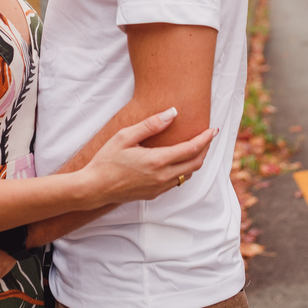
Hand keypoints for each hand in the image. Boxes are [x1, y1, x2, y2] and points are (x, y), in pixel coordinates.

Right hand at [82, 107, 216, 207]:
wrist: (94, 188)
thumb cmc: (107, 160)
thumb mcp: (126, 136)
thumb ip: (151, 124)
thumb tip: (173, 113)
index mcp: (157, 161)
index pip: (191, 149)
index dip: (205, 138)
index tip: (213, 129)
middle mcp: (162, 177)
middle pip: (196, 163)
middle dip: (205, 149)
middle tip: (208, 136)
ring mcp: (159, 188)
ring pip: (188, 174)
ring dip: (195, 160)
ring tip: (196, 146)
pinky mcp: (154, 194)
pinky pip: (177, 182)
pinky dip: (184, 169)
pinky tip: (178, 160)